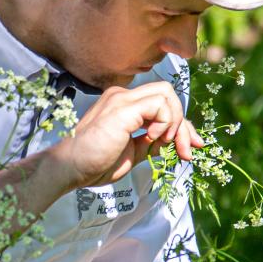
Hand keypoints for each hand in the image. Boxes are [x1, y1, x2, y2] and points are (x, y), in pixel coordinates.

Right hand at [46, 81, 203, 188]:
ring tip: (162, 143)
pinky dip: (164, 122)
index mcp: (124, 104)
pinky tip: (151, 139)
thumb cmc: (96, 163)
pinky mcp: (123, 107)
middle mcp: (123, 95)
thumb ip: (153, 143)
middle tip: (184, 152)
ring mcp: (122, 98)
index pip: (163, 104)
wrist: (71, 168)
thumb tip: (179, 142)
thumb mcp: (134, 152)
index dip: (182, 125)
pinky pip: (160, 103)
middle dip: (184, 125)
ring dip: (174, 122)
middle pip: (169, 94)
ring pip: (167, 93)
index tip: (190, 148)